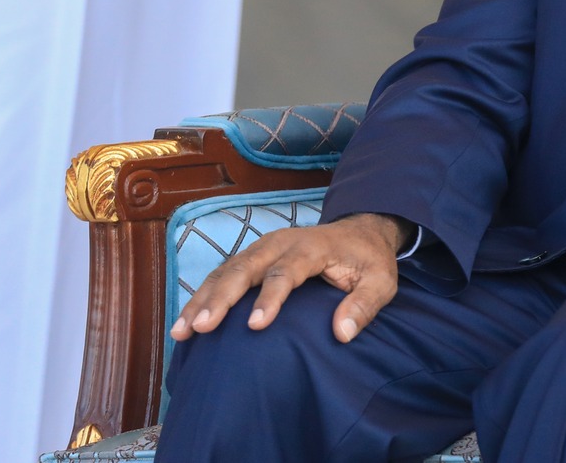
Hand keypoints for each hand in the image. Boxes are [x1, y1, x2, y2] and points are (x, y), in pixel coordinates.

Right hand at [169, 211, 409, 344]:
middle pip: (246, 268)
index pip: (287, 271)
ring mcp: (263, 248)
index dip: (271, 298)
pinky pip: (222, 274)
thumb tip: (343, 332)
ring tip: (183, 331)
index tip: (255, 326)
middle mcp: (281, 243)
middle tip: (202, 327)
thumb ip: (365, 304)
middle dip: (222, 298)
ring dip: (203, 299)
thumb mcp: (382, 280)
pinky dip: (202, 296)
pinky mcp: (252, 258)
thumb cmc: (368, 261)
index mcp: (312, 247)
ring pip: (227, 271)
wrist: (359, 232)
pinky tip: (185, 323)